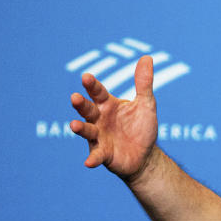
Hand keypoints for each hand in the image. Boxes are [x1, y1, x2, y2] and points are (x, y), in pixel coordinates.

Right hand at [69, 54, 158, 180]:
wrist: (145, 156)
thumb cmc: (142, 128)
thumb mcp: (146, 104)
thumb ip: (143, 83)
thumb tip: (147, 57)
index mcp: (108, 104)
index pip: (98, 92)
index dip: (92, 85)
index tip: (86, 77)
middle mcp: (99, 119)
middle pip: (87, 109)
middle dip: (80, 104)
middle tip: (74, 97)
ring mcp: (99, 137)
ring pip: (86, 130)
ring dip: (79, 128)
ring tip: (74, 126)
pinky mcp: (102, 154)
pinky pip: (96, 155)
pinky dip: (92, 159)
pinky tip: (88, 162)